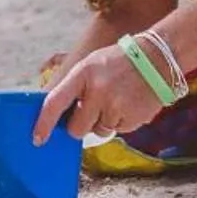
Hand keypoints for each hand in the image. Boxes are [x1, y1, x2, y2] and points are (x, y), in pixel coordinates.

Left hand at [34, 43, 166, 144]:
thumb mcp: (91, 65)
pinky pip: (117, 131)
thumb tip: (58, 116)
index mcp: (84, 73)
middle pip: (76, 129)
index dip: (44, 123)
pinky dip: (120, 121)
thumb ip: (74, 87)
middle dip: (80, 126)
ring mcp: (116, 107)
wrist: (158, 59)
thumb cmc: (119, 62)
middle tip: (91, 110)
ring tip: (116, 98)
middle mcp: (98, 91)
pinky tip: (128, 103)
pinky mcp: (133, 119)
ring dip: (103, 121)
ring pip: (99, 131)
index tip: (37, 138)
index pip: (55, 102)